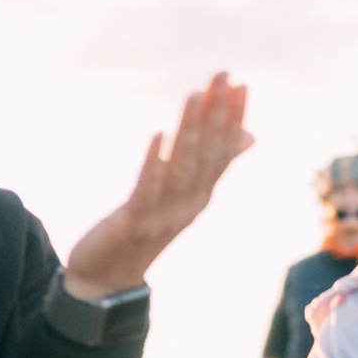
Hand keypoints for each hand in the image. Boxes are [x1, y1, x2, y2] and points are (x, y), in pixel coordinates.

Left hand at [63, 74, 253, 298]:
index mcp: (200, 196)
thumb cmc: (144, 233)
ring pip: (181, 167)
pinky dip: (154, 161)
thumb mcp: (181, 197)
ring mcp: (164, 215)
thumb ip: (211, 166)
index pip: (223, 151)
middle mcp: (189, 205)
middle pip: (207, 154)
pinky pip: (147, 188)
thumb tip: (250, 136)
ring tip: (194, 94)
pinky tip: (158, 134)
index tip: (240, 83)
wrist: (107, 283)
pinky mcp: (134, 223)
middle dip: (215, 113)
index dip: (232, 118)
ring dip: (189, 129)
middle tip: (222, 74)